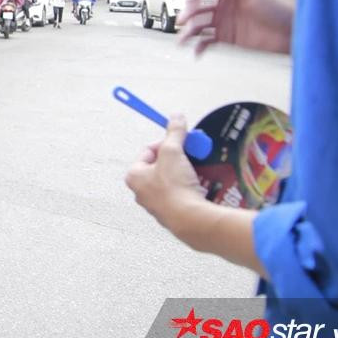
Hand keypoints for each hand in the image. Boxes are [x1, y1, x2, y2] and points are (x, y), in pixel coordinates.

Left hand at [124, 115, 206, 233]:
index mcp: (134, 176)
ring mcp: (157, 205)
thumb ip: (174, 133)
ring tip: (199, 169)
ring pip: (173, 181)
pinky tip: (203, 185)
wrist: (190, 219)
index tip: (180, 142)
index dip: (166, 143)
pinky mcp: (173, 214)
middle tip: (192, 155)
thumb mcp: (173, 151)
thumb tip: (176, 117)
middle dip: (179, 158)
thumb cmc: (174, 187)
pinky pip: (183, 195)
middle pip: (162, 166)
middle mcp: (142, 192)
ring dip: (187, 173)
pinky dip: (192, 188)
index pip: (148, 151)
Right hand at [177, 0, 293, 55]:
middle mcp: (226, 5)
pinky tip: (196, 51)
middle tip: (183, 22)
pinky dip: (200, 46)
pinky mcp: (228, 38)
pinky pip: (208, 41)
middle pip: (200, 9)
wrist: (295, 33)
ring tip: (183, 40)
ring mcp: (226, 22)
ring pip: (201, 25)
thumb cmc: (280, 8)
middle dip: (189, 15)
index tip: (189, 3)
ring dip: (190, 32)